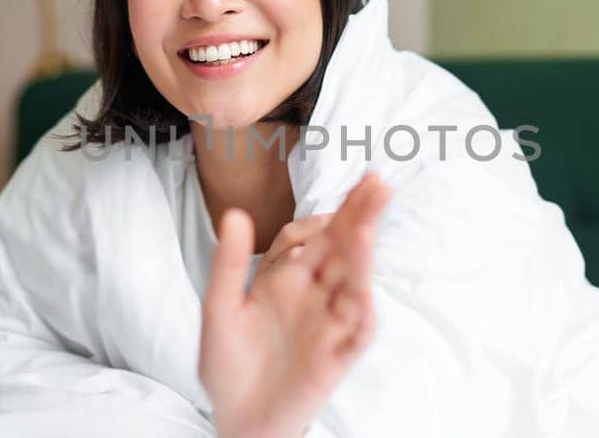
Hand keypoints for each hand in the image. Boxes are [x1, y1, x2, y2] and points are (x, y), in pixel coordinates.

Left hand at [198, 174, 391, 437]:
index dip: (330, 212)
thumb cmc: (228, 366)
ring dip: (361, 256)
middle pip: (343, 250)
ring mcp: (328, 325)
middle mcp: (314, 297)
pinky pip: (356, 333)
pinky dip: (361, 311)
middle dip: (360, 217)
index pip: (316, 236)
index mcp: (287, 280)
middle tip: (377, 183)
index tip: (346, 186)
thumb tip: (236, 214)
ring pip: (352, 284)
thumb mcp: (220, 309)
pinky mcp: (335, 357)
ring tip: (367, 226)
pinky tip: (362, 289)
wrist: (235, 419)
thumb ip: (230, 264)